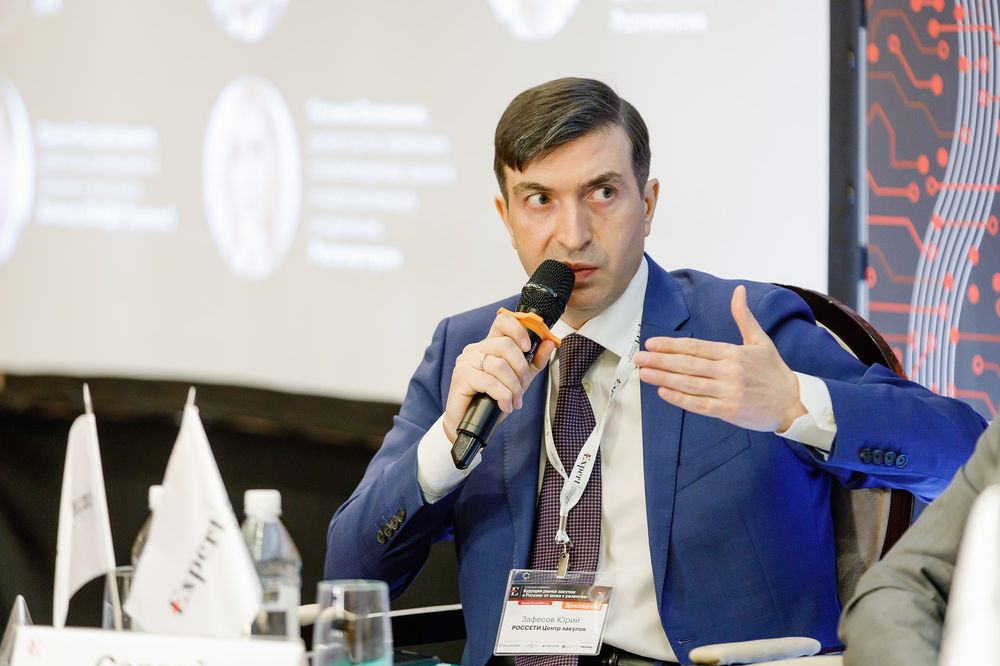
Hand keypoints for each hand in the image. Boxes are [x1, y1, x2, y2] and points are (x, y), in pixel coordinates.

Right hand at [443, 311, 555, 442]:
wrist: (471, 424)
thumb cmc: (492, 400)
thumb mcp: (519, 380)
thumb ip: (533, 362)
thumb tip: (548, 343)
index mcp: (490, 345)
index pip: (503, 321)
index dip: (519, 330)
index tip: (528, 347)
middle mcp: (476, 349)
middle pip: (505, 344)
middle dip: (521, 368)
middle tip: (522, 386)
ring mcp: (466, 361)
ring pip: (499, 365)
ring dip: (513, 387)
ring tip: (513, 401)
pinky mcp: (461, 377)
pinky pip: (490, 382)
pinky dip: (502, 396)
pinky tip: (504, 405)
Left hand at [633, 285, 805, 431]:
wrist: (794, 403)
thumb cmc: (774, 372)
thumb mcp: (760, 341)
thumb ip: (744, 317)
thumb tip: (738, 291)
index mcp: (733, 353)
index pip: (696, 347)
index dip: (671, 345)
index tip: (651, 343)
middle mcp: (729, 371)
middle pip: (688, 364)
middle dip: (660, 360)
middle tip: (638, 357)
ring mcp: (728, 392)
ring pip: (689, 383)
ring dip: (663, 378)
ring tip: (644, 373)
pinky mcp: (728, 411)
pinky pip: (698, 404)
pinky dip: (679, 398)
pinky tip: (662, 391)